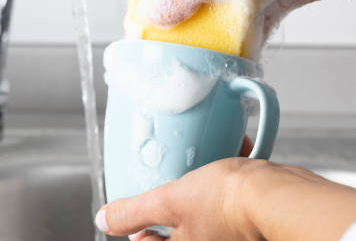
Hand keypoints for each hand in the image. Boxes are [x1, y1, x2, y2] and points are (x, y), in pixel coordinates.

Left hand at [95, 157, 355, 240]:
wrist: (280, 195)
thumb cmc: (225, 203)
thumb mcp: (167, 202)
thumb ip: (133, 213)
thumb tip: (103, 220)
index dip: (139, 225)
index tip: (139, 204)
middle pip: (178, 224)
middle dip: (173, 196)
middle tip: (170, 176)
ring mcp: (230, 233)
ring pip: (205, 206)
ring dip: (201, 181)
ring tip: (200, 159)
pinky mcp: (249, 216)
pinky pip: (231, 194)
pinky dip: (229, 172)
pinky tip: (231, 149)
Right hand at [149, 0, 355, 43]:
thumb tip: (158, 14)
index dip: (155, 0)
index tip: (144, 25)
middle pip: (191, 3)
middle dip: (183, 26)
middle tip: (172, 47)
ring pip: (218, 19)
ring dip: (213, 37)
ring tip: (200, 56)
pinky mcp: (265, 5)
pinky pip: (245, 29)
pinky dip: (241, 43)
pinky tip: (233, 56)